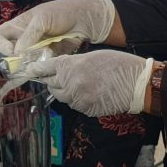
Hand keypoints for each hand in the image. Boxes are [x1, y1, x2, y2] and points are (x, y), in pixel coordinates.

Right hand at [0, 0, 116, 55]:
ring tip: (41, 60)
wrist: (86, 20)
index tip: (12, 51)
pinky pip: (38, 66)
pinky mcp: (47, 58)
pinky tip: (49, 63)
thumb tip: (16, 53)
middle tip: (26, 62)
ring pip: (23, 62)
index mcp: (18, 25)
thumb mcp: (43, 19)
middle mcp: (23, 38)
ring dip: (29, 64)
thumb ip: (29, 35)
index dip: (0, 45)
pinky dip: (40, 67)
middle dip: (15, 60)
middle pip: (9, 53)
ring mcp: (35, 50)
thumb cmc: (63, 12)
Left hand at [29, 50, 153, 116]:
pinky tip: (89, 93)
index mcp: (71, 67)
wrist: (137, 84)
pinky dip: (77, 99)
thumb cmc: (119, 64)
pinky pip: (74, 105)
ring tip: (78, 84)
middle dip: (52, 80)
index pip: (46, 68)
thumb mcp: (93, 56)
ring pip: (61, 97)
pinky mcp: (86, 110)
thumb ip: (74, 63)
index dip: (37, 69)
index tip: (30, 70)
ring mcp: (78, 99)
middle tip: (57, 77)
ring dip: (65, 91)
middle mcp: (70, 84)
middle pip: (51, 85)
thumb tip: (60, 69)